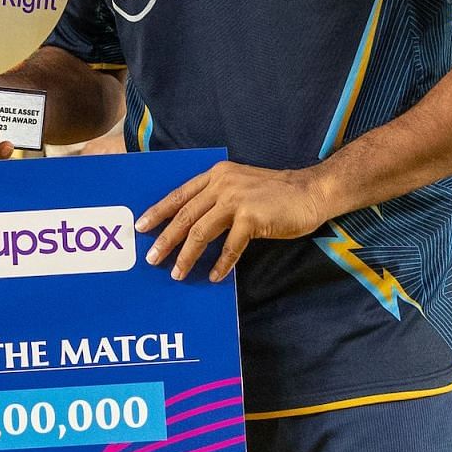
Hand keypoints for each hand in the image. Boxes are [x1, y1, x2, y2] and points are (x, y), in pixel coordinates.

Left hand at [136, 161, 331, 281]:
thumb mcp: (239, 185)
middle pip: (184, 216)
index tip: (141, 226)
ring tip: (177, 273)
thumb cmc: (274, 193)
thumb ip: (216, 198)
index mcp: (215, 175)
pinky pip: (230, 246)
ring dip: (187, 256)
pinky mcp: (252, 217)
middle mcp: (221, 185)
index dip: (158, 211)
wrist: (310, 191)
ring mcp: (236, 200)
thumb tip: (191, 224)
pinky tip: (214, 276)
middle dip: (165, 239)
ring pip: (201, 232)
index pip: (179, 195)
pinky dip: (221, 263)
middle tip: (151, 258)